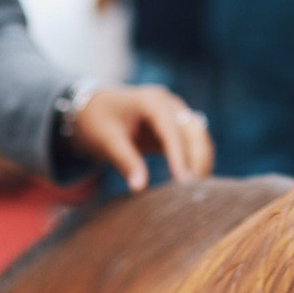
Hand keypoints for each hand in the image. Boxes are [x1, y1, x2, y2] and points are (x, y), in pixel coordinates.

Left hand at [67, 85, 213, 191]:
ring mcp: (174, 113)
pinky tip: (193, 182)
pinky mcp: (175, 126)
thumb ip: (125, 162)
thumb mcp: (107, 140)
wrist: (92, 108)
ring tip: (198, 191)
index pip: (171, 130)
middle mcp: (169, 103)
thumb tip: (139, 188)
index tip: (184, 182)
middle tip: (196, 191)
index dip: (179, 156)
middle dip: (198, 159)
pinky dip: (195, 160)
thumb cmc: (97, 121)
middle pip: (193, 131)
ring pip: (198, 137)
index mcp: (151, 101)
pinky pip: (192, 142)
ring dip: (201, 161)